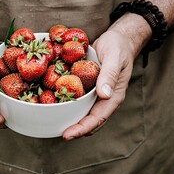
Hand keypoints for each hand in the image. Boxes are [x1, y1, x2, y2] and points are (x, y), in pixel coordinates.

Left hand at [63, 14, 150, 139]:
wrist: (117, 39)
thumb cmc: (118, 47)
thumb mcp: (115, 58)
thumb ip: (110, 75)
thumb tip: (104, 95)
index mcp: (114, 96)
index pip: (98, 118)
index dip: (83, 128)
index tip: (68, 134)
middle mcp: (104, 98)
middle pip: (90, 119)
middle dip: (76, 129)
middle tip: (60, 133)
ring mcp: (96, 93)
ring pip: (84, 111)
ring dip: (72, 119)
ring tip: (56, 123)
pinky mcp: (88, 86)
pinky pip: (78, 98)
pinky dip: (69, 103)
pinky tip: (56, 103)